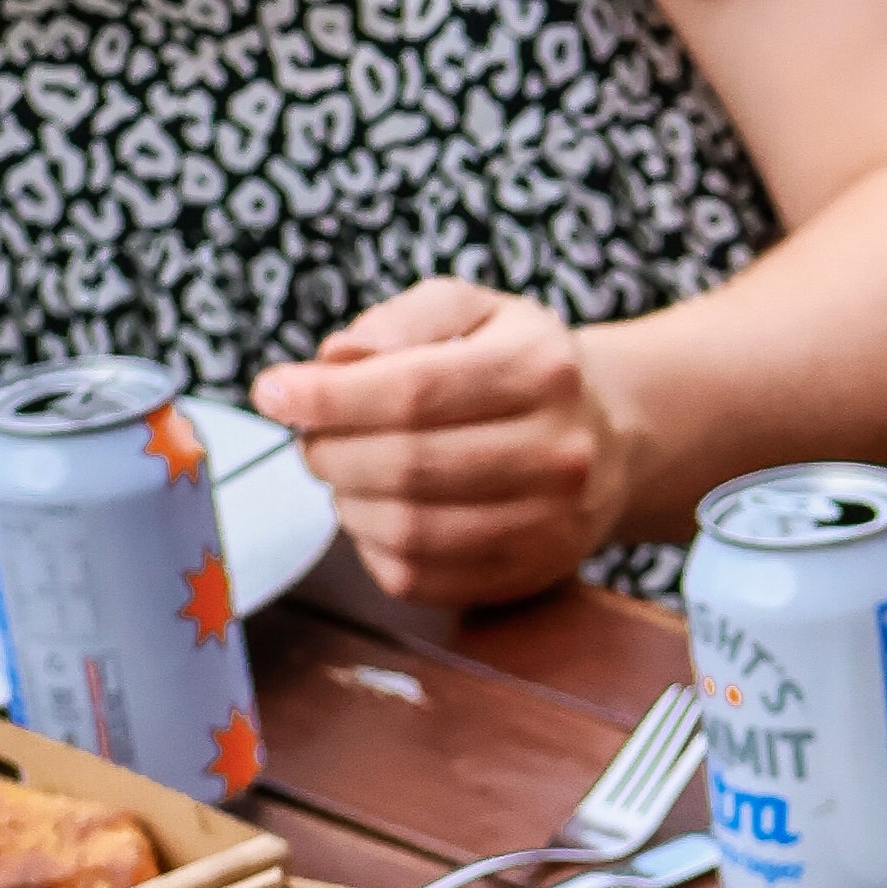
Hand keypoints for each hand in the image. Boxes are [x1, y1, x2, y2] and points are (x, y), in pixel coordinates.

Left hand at [252, 281, 635, 605]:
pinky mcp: (529, 575)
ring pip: (412, 530)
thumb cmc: (522, 367)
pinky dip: (375, 547)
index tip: (273, 392)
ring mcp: (550, 524)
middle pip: (408, 465)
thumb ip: (402, 320)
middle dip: (331, 451)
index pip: (413, 391)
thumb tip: (334, 361)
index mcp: (540, 371)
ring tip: (342, 472)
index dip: (328, 398)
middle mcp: (557, 453)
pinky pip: (424, 578)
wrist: (613, 441)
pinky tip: (376, 512)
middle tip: (310, 437)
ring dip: (349, 503)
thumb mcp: (475, 309)